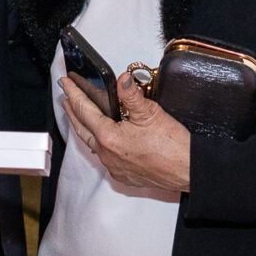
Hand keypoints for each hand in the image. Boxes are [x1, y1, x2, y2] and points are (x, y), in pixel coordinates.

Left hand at [58, 70, 190, 200]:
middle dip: (73, 112)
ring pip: (93, 145)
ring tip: (81, 117)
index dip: (74, 93)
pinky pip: (106, 158)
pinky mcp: (124, 176)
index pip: (84, 110)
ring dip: (86, 129)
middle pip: (82, 129)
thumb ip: (131, 95)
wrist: (189, 172)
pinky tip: (104, 141)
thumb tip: (122, 79)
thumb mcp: (151, 113)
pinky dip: (100, 146)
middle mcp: (108, 155)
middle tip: (67, 98)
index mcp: (109, 138)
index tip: (66, 83)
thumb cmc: (174, 148)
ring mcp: (115, 167)